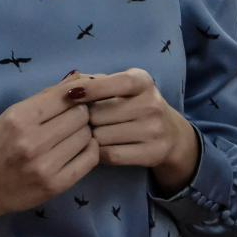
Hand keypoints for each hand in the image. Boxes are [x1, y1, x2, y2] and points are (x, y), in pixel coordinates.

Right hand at [0, 77, 97, 236]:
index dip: (74, 95)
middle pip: (80, 115)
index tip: (74, 99)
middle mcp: (32, 142)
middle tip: (71, 118)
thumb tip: (77, 77)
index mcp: (19, 119)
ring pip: (86, 135)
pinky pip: (89, 159)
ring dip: (83, 132)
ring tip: (71, 135)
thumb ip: (44, 97)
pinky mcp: (56, 186)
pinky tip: (79, 148)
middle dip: (80, 113)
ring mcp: (45, 166)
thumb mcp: (10, 115)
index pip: (64, 97)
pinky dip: (89, 149)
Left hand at [79, 68, 199, 195]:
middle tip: (82, 121)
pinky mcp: (152, 153)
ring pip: (102, 136)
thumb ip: (94, 82)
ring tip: (91, 134)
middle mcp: (152, 104)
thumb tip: (66, 85)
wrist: (170, 134)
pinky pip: (111, 155)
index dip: (89, 89)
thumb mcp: (121, 86)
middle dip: (84, 118)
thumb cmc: (133, 104)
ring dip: (89, 137)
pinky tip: (97, 148)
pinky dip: (97, 153)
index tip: (67, 96)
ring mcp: (154, 130)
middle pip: (100, 113)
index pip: (114, 83)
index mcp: (142, 81)